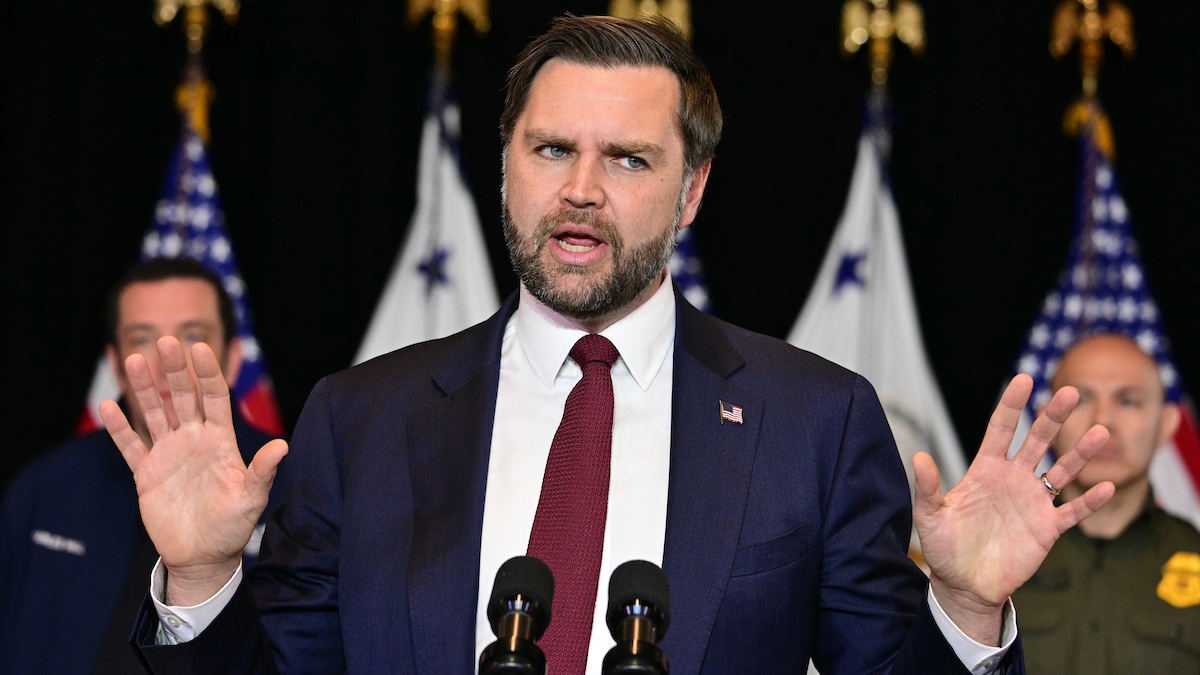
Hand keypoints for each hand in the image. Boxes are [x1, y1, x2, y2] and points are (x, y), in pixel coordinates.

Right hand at [100, 336, 287, 604]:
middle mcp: (194, 440)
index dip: (206, 373)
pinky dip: (119, 427)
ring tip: (135, 360)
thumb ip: (262, 471)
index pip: (214, 398)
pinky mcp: (146, 472)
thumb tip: (283, 446)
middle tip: (165, 342)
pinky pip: (130, 445)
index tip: (199, 348)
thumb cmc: (232, 526)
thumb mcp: (251, 499)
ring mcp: (168, 454)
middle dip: (174, 370)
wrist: (203, 556)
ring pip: (154, 413)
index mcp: (221, 440)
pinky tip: (109, 405)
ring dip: (145, 389)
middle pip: (182, 397)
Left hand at [911, 373, 1113, 644]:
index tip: (1024, 379)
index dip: (1012, 405)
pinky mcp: (1047, 529)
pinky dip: (1089, 501)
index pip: (1001, 429)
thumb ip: (927, 488)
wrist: (964, 585)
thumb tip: (918, 458)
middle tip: (1072, 393)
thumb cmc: (944, 548)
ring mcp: (1032, 503)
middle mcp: (1013, 479)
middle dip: (1053, 417)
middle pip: (1037, 441)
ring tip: (1100, 433)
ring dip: (1080, 453)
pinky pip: (1072, 511)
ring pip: (1062, 471)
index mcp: (985, 470)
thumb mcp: (930, 516)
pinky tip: (1106, 486)